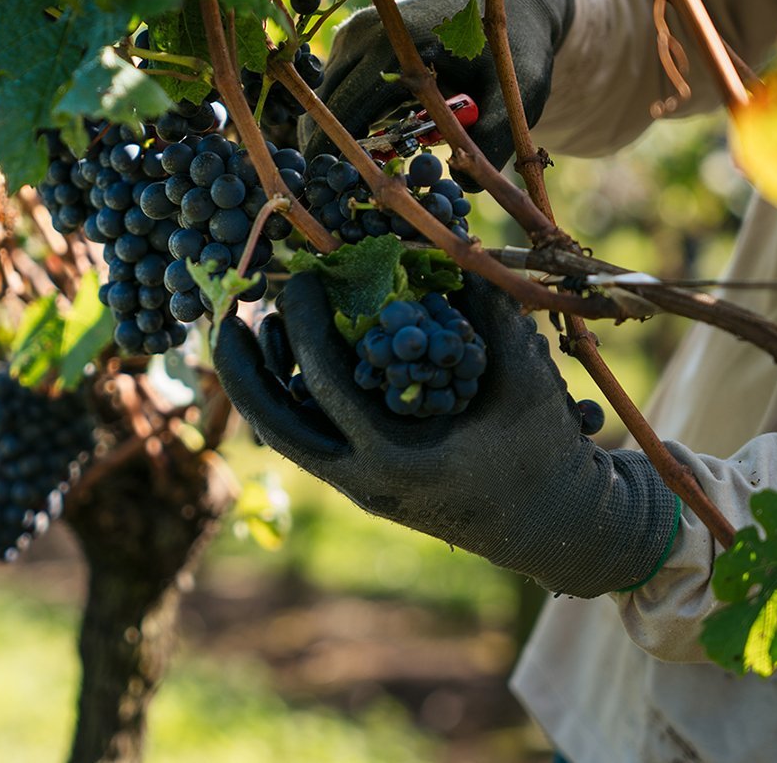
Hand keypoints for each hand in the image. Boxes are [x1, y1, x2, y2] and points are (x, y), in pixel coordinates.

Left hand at [215, 272, 677, 596]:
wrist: (551, 527)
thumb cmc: (542, 448)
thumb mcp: (524, 376)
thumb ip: (487, 311)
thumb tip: (449, 247)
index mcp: (399, 459)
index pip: (327, 385)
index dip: (306, 323)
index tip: (303, 276)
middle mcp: (364, 481)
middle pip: (273, 424)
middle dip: (239, 367)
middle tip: (225, 310)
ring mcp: (356, 487)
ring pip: (281, 435)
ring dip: (256, 381)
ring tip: (248, 324)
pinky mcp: (357, 483)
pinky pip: (305, 437)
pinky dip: (286, 396)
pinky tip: (284, 355)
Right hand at [301, 0, 572, 177]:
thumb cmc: (517, 48)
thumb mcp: (518, 94)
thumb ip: (493, 139)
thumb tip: (461, 188)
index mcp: (401, 44)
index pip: (346, 107)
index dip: (336, 152)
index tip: (338, 188)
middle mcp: (369, 31)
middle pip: (326, 102)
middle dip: (329, 145)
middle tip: (344, 187)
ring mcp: (358, 28)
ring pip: (327, 91)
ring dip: (339, 126)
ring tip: (365, 162)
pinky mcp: (357, 32)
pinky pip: (337, 79)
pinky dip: (347, 107)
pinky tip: (375, 132)